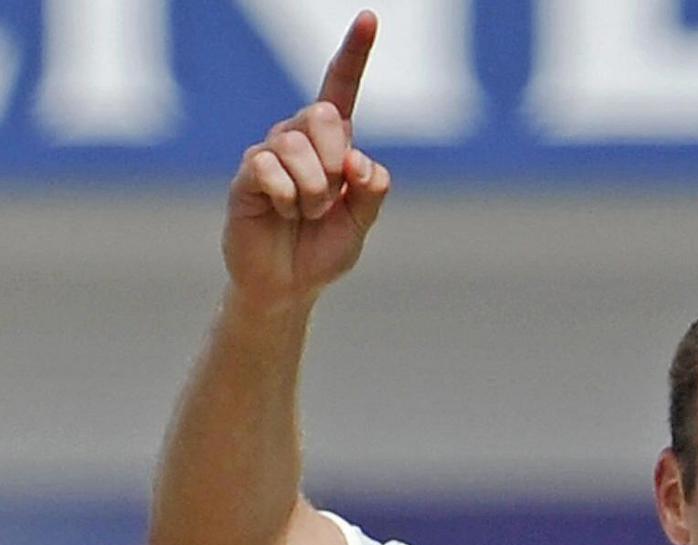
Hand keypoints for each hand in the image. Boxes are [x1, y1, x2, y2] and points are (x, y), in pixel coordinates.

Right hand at [223, 10, 390, 307]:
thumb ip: (372, 190)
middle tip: (331, 198)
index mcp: (332, 144)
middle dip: (335, 158)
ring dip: (314, 190)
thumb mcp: (362, 222)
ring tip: (307, 213)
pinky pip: (268, 168)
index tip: (369, 17)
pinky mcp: (246, 175)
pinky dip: (286, 196)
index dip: (354, 53)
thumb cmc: (324, 248)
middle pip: (322, 114)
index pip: (341, 88)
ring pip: (297, 147)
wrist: (289, 286)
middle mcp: (298, 139)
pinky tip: (282, 212)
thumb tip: (359, 160)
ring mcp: (268, 154)